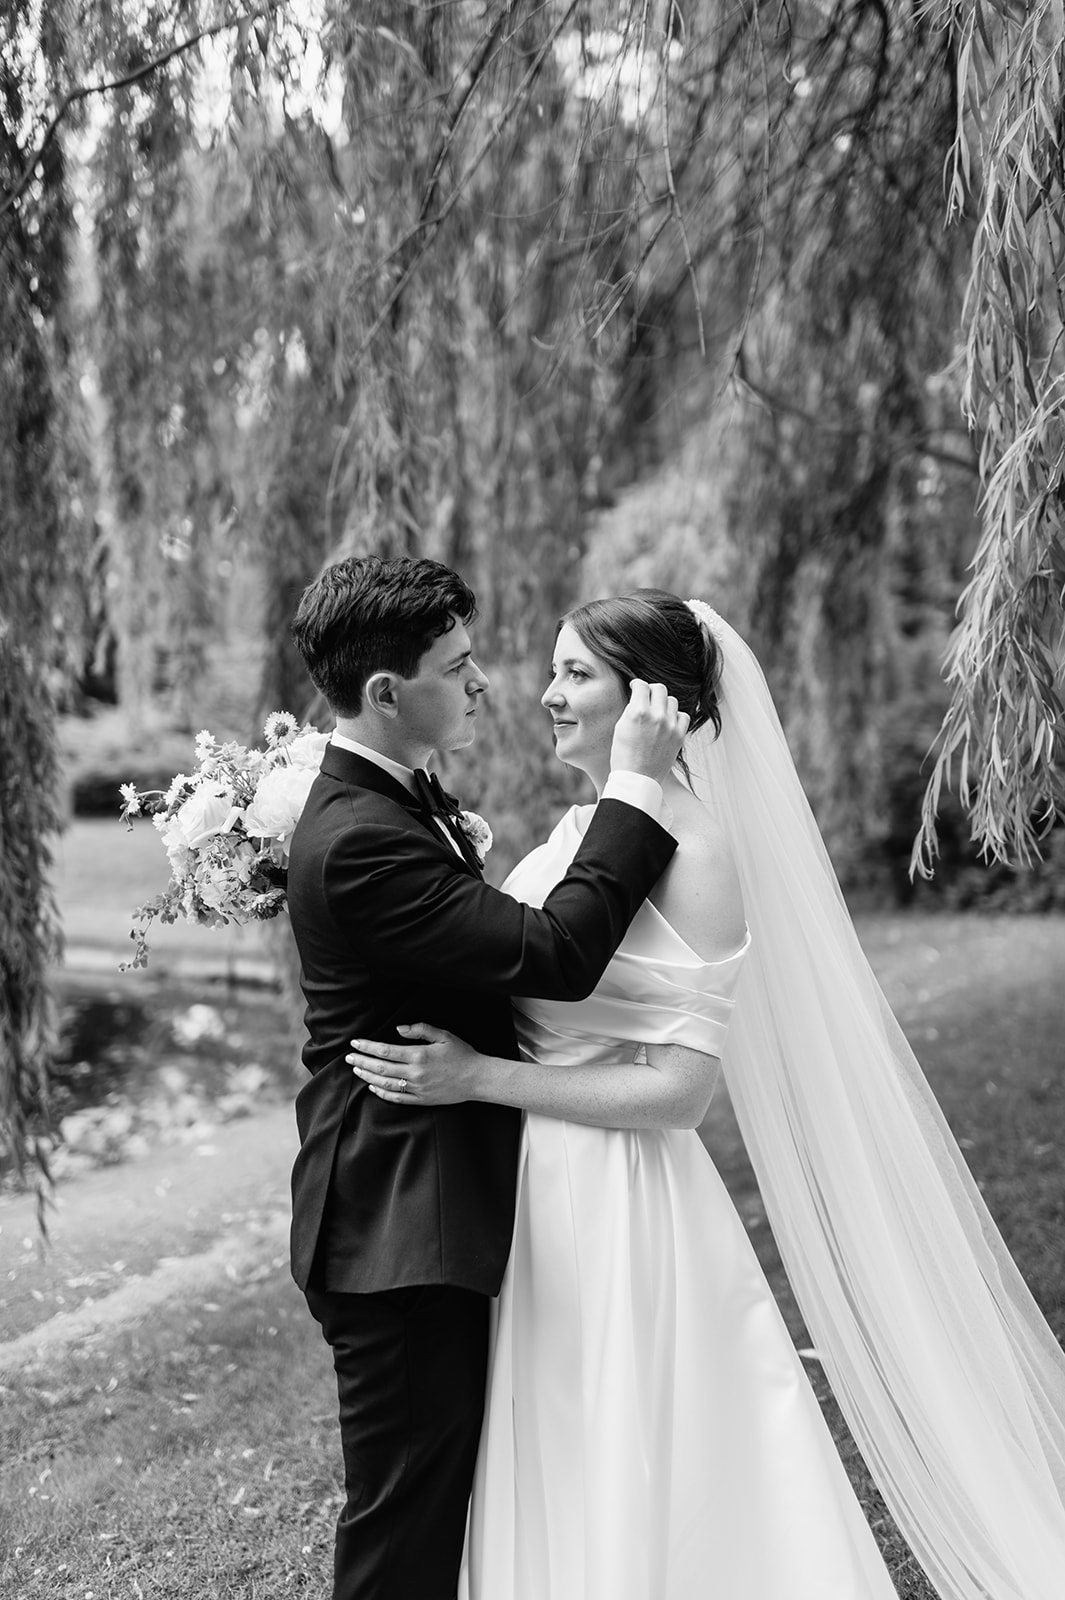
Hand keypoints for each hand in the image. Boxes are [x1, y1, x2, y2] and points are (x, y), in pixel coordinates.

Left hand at [347, 1024, 483, 1105]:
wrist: (477, 1078)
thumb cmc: (462, 1054)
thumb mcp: (444, 1035)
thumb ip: (420, 1029)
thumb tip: (399, 1029)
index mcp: (419, 1055)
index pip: (385, 1051)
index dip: (367, 1046)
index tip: (355, 1043)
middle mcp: (415, 1073)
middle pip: (380, 1068)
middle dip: (362, 1061)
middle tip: (348, 1057)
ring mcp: (417, 1089)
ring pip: (385, 1084)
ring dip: (368, 1076)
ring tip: (357, 1069)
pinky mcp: (421, 1100)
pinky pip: (397, 1098)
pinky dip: (382, 1093)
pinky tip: (373, 1087)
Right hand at [609, 680, 690, 782]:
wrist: (637, 778)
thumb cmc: (624, 755)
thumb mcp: (620, 727)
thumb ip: (631, 709)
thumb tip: (638, 697)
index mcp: (638, 712)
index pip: (641, 685)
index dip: (637, 684)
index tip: (636, 687)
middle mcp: (656, 716)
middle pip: (659, 688)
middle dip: (651, 690)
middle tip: (647, 697)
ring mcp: (670, 725)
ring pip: (672, 701)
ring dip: (664, 703)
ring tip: (657, 712)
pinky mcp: (679, 736)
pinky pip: (683, 715)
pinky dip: (676, 716)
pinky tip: (668, 722)